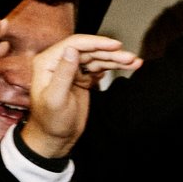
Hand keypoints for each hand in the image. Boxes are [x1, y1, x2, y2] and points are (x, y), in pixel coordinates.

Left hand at [22, 33, 137, 159]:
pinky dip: (113, 67)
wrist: (55, 138)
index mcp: (48, 62)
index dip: (97, 43)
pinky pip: (99, 68)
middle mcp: (59, 62)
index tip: (116, 45)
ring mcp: (72, 70)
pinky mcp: (82, 79)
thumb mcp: (56, 98)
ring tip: (134, 62)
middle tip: (130, 58)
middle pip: (89, 51)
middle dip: (111, 53)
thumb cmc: (51, 121)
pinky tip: (126, 67)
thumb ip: (64, 73)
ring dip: (116, 60)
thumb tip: (72, 50)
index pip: (75, 45)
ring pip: (97, 59)